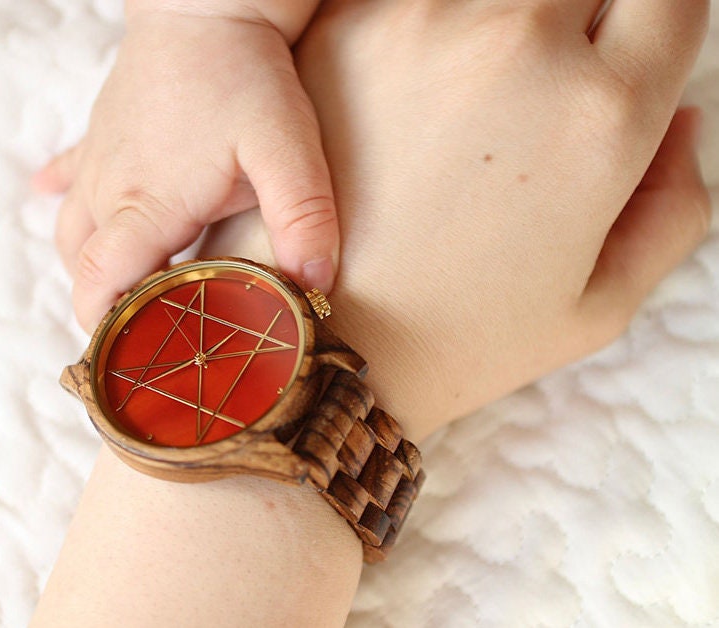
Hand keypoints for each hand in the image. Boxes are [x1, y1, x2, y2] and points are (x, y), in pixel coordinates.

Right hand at [35, 5, 337, 331]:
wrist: (206, 3)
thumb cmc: (244, 73)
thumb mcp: (286, 149)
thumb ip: (303, 219)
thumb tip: (314, 288)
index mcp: (149, 205)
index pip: (103, 285)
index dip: (106, 330)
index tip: (123, 363)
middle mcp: (111, 188)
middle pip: (84, 268)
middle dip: (104, 305)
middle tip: (138, 334)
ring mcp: (99, 160)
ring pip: (71, 230)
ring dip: (89, 264)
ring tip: (117, 288)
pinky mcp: (101, 134)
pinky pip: (67, 174)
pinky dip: (61, 196)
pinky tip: (45, 198)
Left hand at [201, 0, 710, 439]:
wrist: (315, 340)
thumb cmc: (455, 339)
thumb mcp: (598, 303)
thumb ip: (674, 202)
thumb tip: (681, 116)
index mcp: (600, 115)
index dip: (659, 16)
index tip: (632, 41)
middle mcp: (518, 48)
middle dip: (579, 19)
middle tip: (544, 77)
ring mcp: (422, 26)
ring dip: (504, 19)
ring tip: (474, 92)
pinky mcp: (345, 30)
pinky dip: (434, 25)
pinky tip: (422, 86)